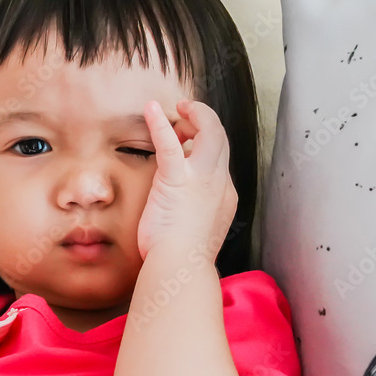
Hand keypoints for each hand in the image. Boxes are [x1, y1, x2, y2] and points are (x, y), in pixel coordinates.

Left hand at [136, 99, 237, 261]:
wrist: (181, 266)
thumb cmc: (183, 258)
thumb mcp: (198, 231)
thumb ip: (196, 214)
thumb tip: (183, 210)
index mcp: (225, 196)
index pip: (221, 161)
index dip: (207, 146)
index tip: (191, 143)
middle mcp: (220, 183)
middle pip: (221, 141)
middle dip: (206, 122)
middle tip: (187, 112)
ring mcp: (202, 179)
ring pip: (208, 133)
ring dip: (193, 116)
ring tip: (177, 109)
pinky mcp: (178, 180)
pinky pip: (170, 144)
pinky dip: (160, 123)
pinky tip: (150, 109)